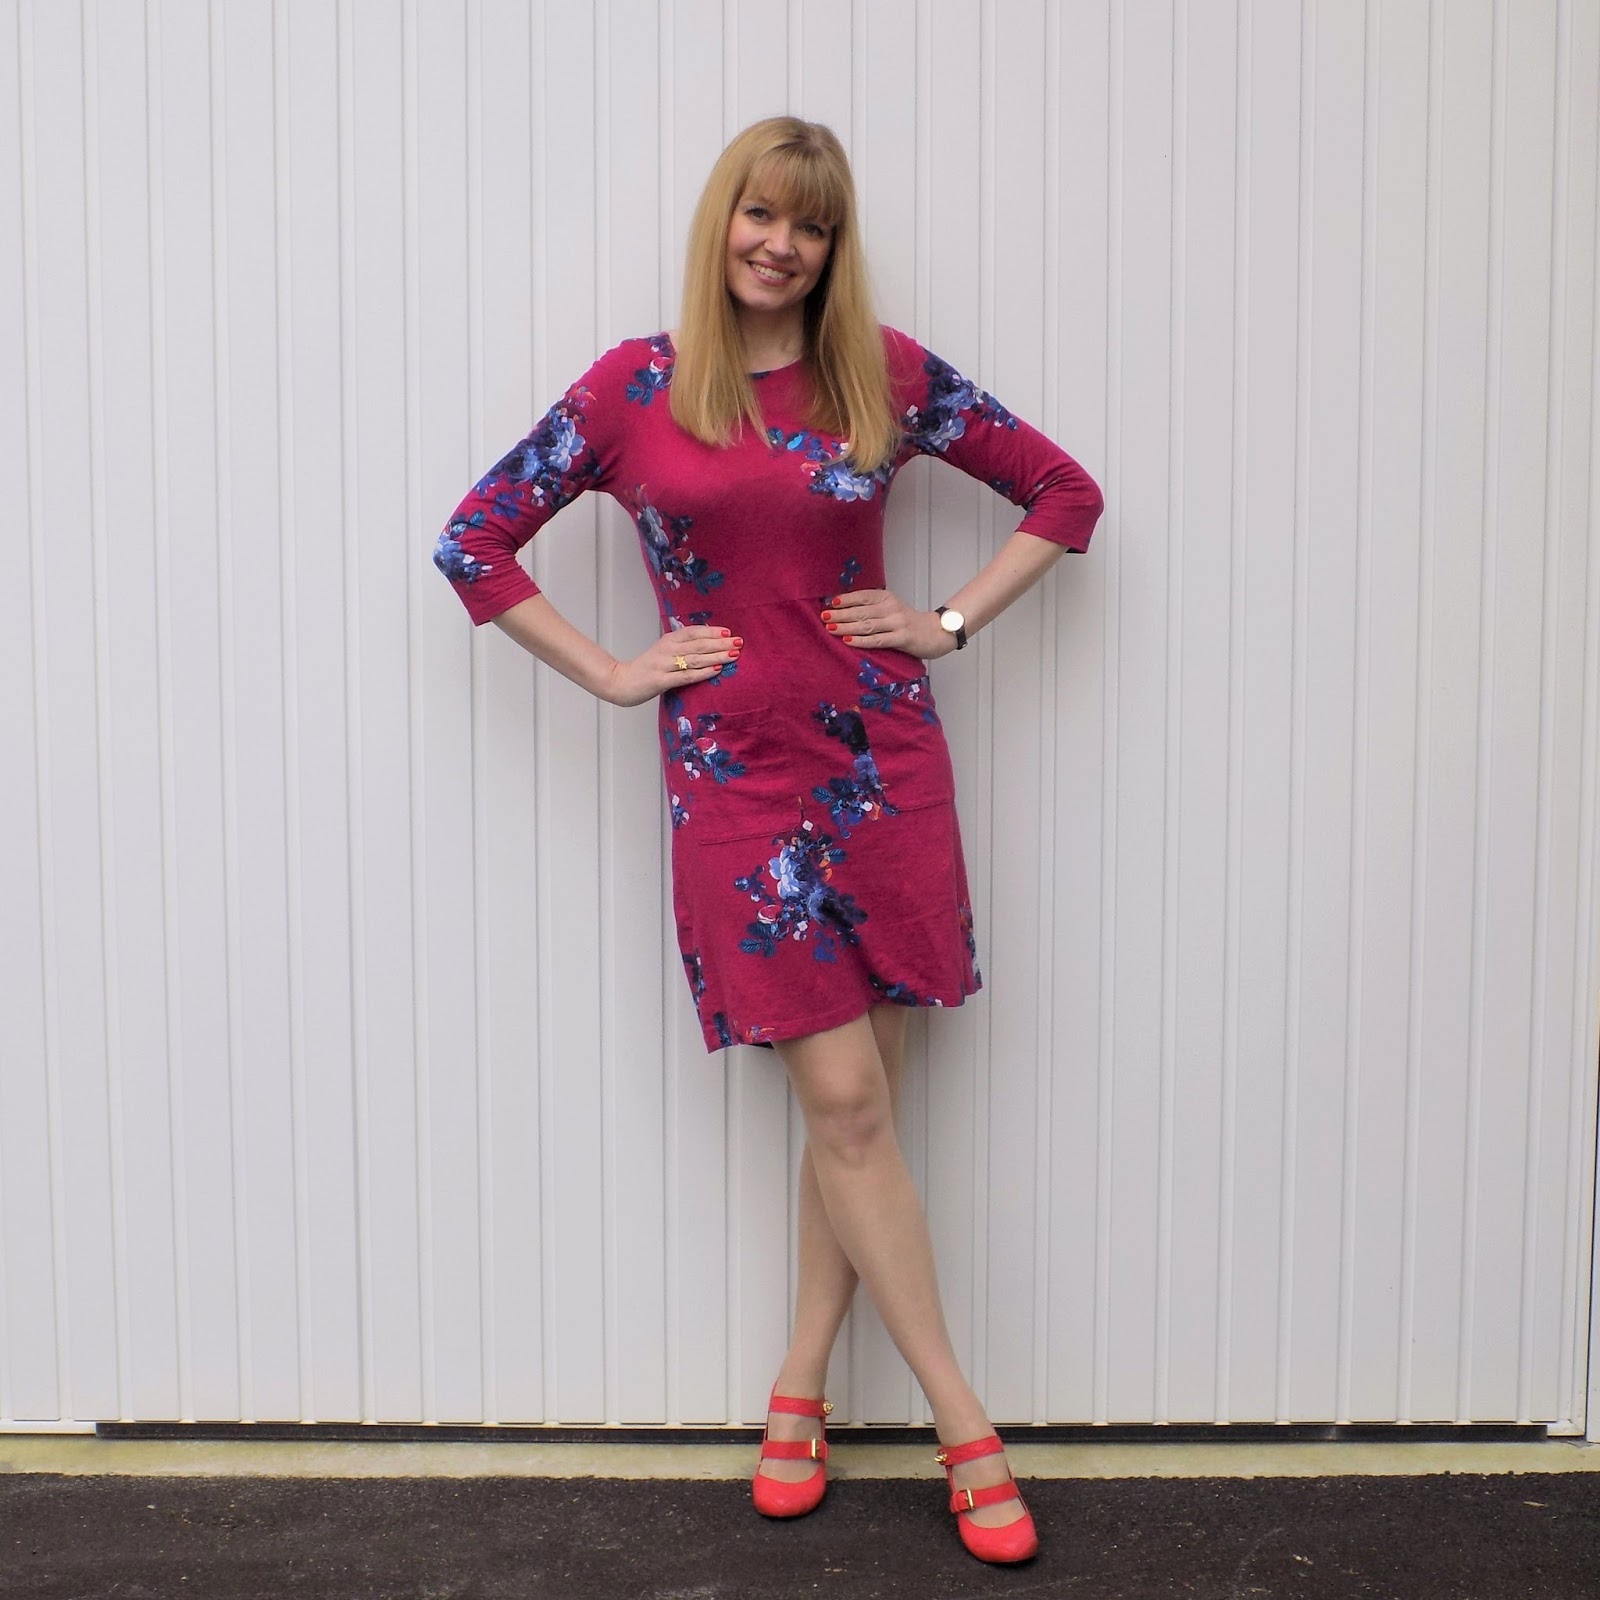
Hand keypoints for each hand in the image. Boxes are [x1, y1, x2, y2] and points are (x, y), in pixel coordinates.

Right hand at [605, 626, 741, 705]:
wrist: (620, 682)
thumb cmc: (646, 668)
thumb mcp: (663, 652)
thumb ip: (681, 648)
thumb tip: (707, 645)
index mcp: (668, 640)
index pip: (693, 632)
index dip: (711, 631)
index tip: (728, 631)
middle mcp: (667, 650)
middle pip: (698, 644)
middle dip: (721, 642)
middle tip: (739, 642)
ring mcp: (664, 665)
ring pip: (695, 658)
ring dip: (717, 656)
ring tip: (734, 654)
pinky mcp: (661, 681)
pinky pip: (686, 676)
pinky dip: (703, 672)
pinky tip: (717, 670)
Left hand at [820, 588, 956, 659]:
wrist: (935, 632)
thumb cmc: (907, 622)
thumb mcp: (891, 608)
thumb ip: (873, 607)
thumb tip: (844, 609)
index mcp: (887, 597)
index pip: (863, 596)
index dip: (846, 599)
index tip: (830, 602)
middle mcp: (891, 608)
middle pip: (861, 611)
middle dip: (840, 614)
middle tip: (824, 616)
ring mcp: (897, 623)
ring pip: (866, 625)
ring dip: (846, 627)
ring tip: (830, 628)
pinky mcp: (901, 638)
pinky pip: (877, 640)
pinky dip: (861, 640)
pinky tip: (848, 640)